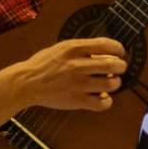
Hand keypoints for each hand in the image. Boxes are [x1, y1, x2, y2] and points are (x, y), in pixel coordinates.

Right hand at [14, 37, 128, 111]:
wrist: (26, 83)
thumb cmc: (44, 64)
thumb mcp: (62, 48)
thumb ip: (83, 48)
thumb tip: (106, 51)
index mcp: (75, 48)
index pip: (107, 45)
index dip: (119, 49)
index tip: (119, 53)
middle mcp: (78, 65)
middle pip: (113, 64)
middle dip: (121, 66)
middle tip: (118, 69)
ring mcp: (78, 84)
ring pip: (111, 84)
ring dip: (115, 83)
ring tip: (110, 83)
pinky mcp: (76, 100)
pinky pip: (102, 103)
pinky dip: (107, 101)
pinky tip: (102, 98)